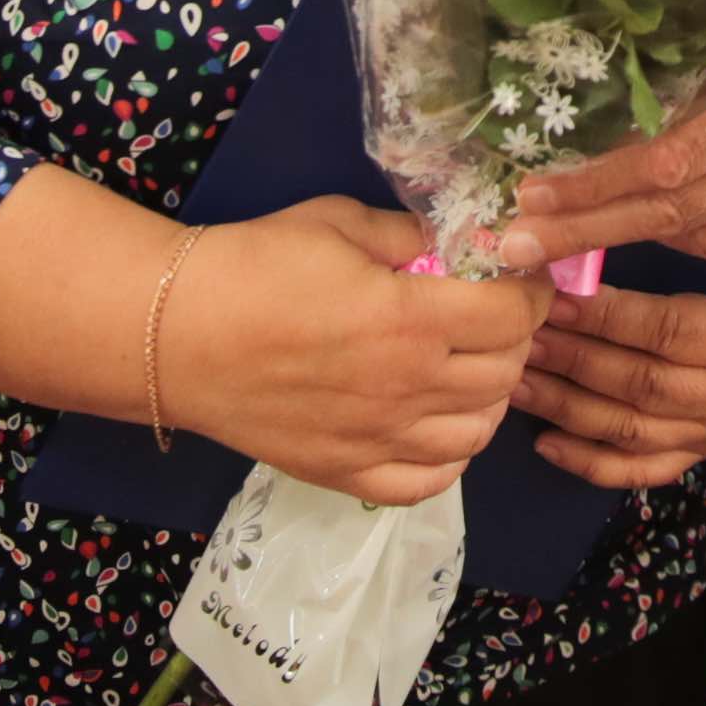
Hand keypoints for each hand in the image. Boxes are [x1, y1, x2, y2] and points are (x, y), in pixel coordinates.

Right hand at [159, 197, 552, 505]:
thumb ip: (407, 234)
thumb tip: (451, 243)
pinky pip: (427, 483)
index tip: (519, 276)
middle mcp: (407, 387)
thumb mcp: (339, 223)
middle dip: (514, 338)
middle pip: (504, 373)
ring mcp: (379, 440)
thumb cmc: (253, 265)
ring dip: (489, 397)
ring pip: (477, 433)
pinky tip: (437, 425)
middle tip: (494, 314)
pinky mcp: (345, 474)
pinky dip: (449, 458)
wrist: (177, 334)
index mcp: (411, 319)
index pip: (512, 316)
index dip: (529, 292)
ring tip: (469, 367)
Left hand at [499, 0, 705, 272]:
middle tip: (505, 247)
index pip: (664, 166)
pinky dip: (700, 239)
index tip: (523, 204)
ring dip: (638, 238)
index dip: (587, 192)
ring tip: (569, 236)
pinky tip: (665, 227)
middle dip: (584, 233)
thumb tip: (687, 37)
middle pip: (670, 219)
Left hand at [515, 252, 705, 489]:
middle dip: (573, 360)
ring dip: (566, 407)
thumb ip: (665, 251)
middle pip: (642, 383)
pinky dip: (589, 462)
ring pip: (632, 429)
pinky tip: (545, 443)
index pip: (665, 328)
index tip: (551, 297)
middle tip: (521, 338)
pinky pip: (640, 470)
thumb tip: (578, 246)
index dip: (603, 314)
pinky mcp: (699, 454)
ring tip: (518, 381)